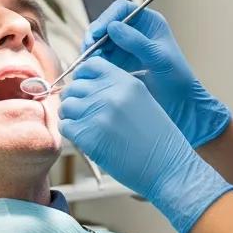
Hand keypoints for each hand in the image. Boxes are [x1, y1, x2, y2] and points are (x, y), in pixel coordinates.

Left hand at [59, 57, 232, 232]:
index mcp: (125, 81)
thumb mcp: (142, 100)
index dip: (83, 76)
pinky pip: (65, 127)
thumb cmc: (157, 138)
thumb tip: (85, 87)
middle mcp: (110, 93)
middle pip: (74, 86)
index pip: (89, 65)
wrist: (168, 167)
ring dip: (71, 116)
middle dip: (75, 98)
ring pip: (66, 106)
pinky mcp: (88, 136)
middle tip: (84, 113)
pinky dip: (71, 133)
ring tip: (85, 127)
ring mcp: (98, 114)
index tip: (85, 90)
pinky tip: (85, 139)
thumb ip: (116, 89)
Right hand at [83, 1, 230, 147]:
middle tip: (87, 50)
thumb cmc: (178, 79)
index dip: (107, 17)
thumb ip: (137, 42)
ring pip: (102, 41)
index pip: (122, 9)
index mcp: (149, 23)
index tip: (97, 33)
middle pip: (107, 24)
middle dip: (95, 35)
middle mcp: (136, 31)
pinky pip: (103, 57)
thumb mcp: (159, 59)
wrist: (182, 106)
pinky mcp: (120, 63)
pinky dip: (95, 62)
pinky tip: (91, 69)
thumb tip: (112, 27)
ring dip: (93, 49)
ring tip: (88, 61)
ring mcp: (127, 47)